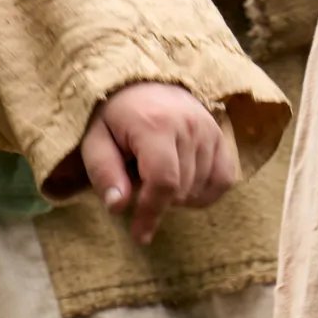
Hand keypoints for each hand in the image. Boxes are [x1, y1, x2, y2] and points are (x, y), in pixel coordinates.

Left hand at [78, 83, 239, 244]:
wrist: (143, 81)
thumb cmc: (114, 115)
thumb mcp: (95, 140)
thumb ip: (104, 173)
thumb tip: (118, 207)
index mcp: (155, 125)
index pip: (163, 182)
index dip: (151, 214)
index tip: (139, 237)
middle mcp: (189, 125)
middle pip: (181, 190)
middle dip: (156, 201)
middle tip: (136, 181)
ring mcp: (210, 130)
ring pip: (200, 189)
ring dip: (177, 196)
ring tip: (155, 174)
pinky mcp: (222, 136)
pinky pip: (223, 180)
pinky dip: (203, 193)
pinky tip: (182, 183)